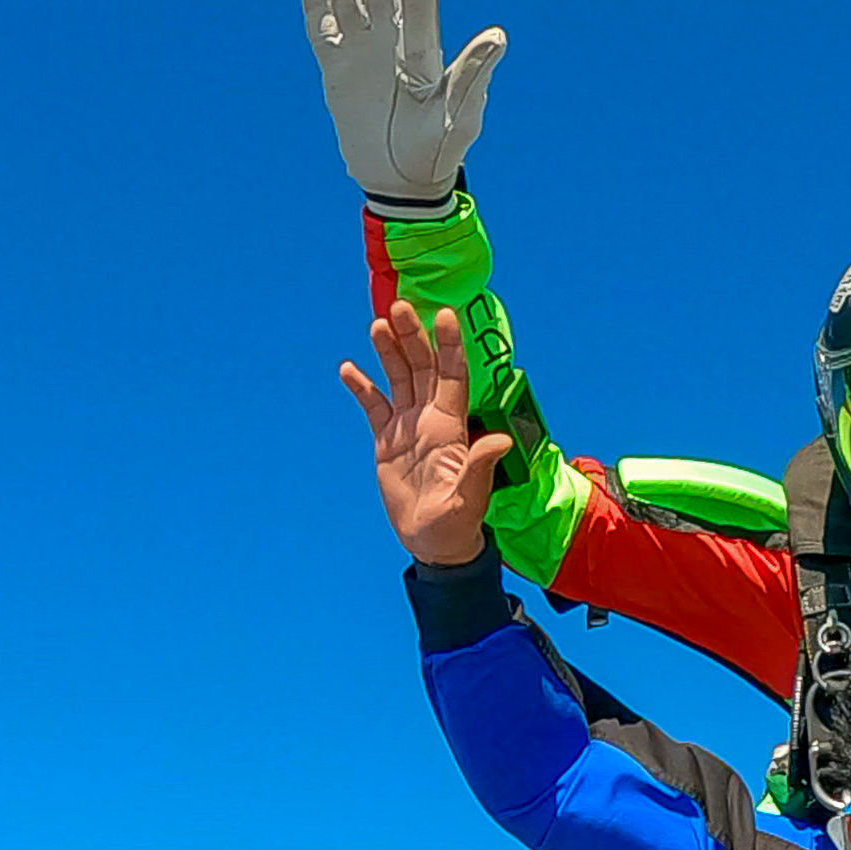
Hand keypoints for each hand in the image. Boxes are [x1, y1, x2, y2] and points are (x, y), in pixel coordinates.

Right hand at [301, 0, 505, 216]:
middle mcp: (391, 41)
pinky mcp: (336, 66)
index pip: (416, 1)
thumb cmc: (440, 152)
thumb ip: (473, 73)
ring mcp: (361, 50)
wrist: (403, 184)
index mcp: (423, 48)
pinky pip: (320, 23)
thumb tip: (499, 35)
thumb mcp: (459, 115)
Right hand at [341, 302, 512, 564]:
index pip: (452, 376)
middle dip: (414, 337)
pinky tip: (349, 368)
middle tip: (399, 305)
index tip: (444, 315)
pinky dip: (362, 388)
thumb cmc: (458, 522)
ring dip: (389, 352)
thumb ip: (480, 466)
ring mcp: (407, 428)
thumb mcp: (469, 496)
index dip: (449, 346)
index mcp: (452, 427)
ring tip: (378, 324)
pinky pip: (373, 407)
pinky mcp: (386, 441)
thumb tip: (502, 441)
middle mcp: (430, 419)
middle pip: (422, 368)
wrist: (434, 542)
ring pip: (398, 380)